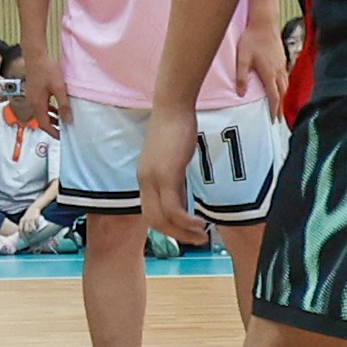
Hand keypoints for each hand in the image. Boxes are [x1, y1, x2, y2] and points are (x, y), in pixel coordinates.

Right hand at [17, 46, 61, 133]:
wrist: (35, 55)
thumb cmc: (46, 70)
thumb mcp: (59, 88)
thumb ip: (64, 105)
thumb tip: (68, 120)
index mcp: (37, 104)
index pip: (44, 124)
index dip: (53, 133)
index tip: (62, 137)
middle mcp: (32, 102)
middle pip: (42, 120)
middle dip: (53, 126)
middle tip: (64, 130)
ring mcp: (31, 96)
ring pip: (41, 112)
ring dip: (51, 118)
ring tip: (62, 120)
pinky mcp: (33, 91)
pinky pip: (40, 105)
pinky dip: (48, 109)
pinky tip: (55, 106)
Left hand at [139, 101, 201, 246]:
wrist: (173, 107)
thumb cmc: (176, 128)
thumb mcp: (173, 159)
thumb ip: (175, 179)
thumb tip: (183, 197)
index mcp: (144, 178)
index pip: (150, 212)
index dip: (167, 227)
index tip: (186, 232)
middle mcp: (144, 181)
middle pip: (154, 221)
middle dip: (176, 235)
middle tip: (197, 239)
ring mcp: (153, 179)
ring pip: (163, 219)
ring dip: (183, 233)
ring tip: (202, 236)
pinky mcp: (166, 176)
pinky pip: (173, 209)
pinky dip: (186, 222)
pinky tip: (200, 224)